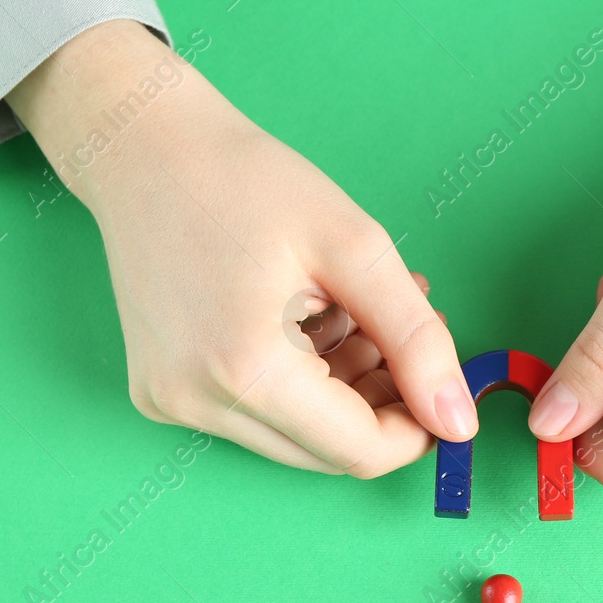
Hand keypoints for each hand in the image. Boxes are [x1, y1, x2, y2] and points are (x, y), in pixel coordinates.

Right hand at [7, 20, 476, 475]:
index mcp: (244, 370)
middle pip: (327, 452)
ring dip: (342, 391)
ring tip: (358, 314)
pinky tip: (312, 320)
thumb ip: (417, 340)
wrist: (143, 149)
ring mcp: (173, 402)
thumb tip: (459, 420)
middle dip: (380, 404)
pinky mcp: (163, 393)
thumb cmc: (243, 181)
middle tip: (405, 334)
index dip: (416, 430)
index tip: (442, 388)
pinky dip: (299, 382)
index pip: (358, 453)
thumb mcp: (355, 249)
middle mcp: (198, 402)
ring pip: (294, 437)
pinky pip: (255, 413)